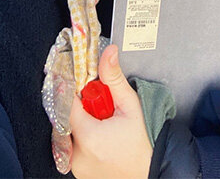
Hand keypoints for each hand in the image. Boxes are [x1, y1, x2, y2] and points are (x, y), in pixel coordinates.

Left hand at [68, 45, 151, 178]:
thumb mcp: (130, 106)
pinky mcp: (79, 172)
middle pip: (68, 119)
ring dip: (83, 126)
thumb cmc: (144, 142)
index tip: (89, 90)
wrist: (153, 170)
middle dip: (83, 110)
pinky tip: (102, 140)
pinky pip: (74, 149)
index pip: (67, 104)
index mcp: (89, 137)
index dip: (76, 93)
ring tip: (105, 128)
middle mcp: (78, 155)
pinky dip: (84, 141)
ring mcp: (77, 167)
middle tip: (104, 111)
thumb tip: (108, 53)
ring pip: (70, 134)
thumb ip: (113, 78)